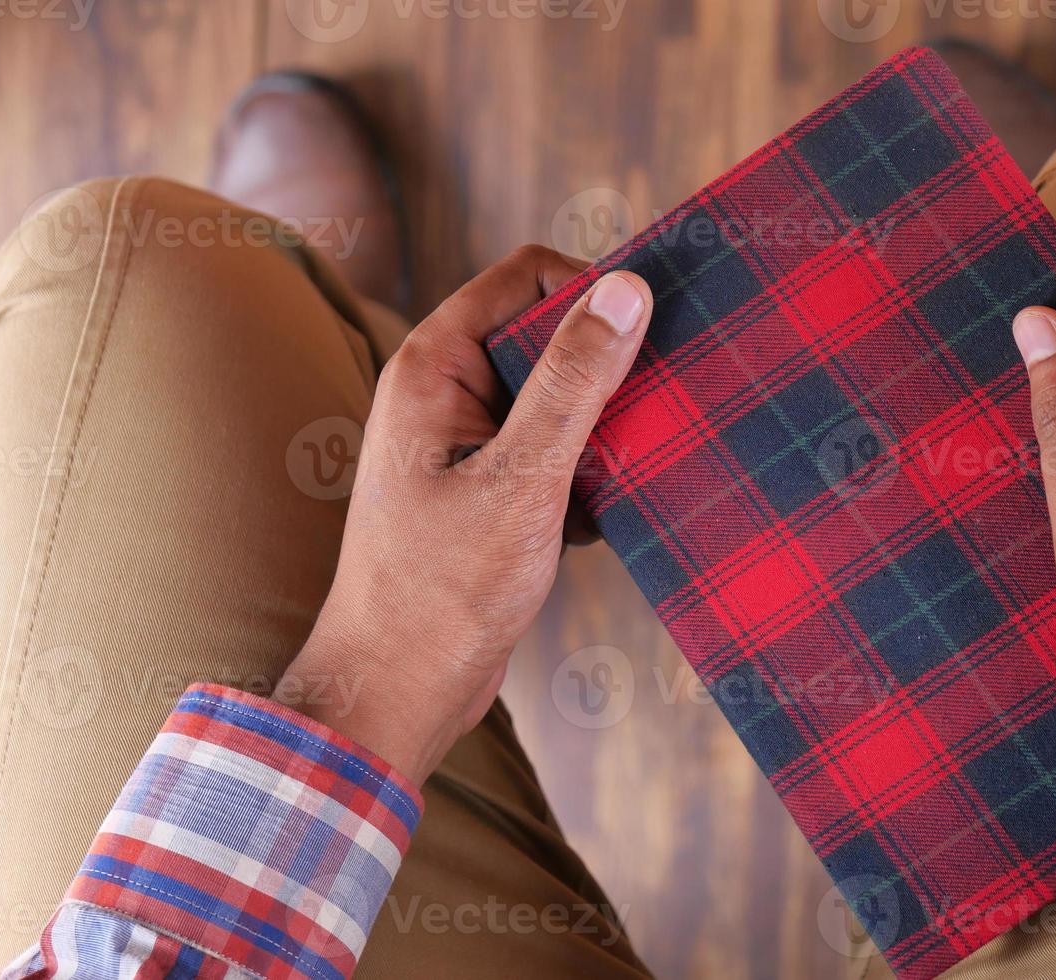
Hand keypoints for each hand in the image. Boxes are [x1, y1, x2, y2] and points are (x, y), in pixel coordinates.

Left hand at [280, 246, 652, 784]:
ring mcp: (463, 443)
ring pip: (556, 398)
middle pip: (546, 334)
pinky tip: (594, 522)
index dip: (592, 288)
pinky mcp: (485, 489)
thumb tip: (626, 291)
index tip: (655, 329)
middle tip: (659, 402)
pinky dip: (583, 476)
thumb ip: (574, 382)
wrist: (395, 692)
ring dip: (600, 430)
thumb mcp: (523, 479)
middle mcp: (444, 393)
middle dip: (605, 366)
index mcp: (435, 367)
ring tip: (629, 470)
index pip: (525, 276)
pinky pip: (551, 452)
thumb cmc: (440, 591)